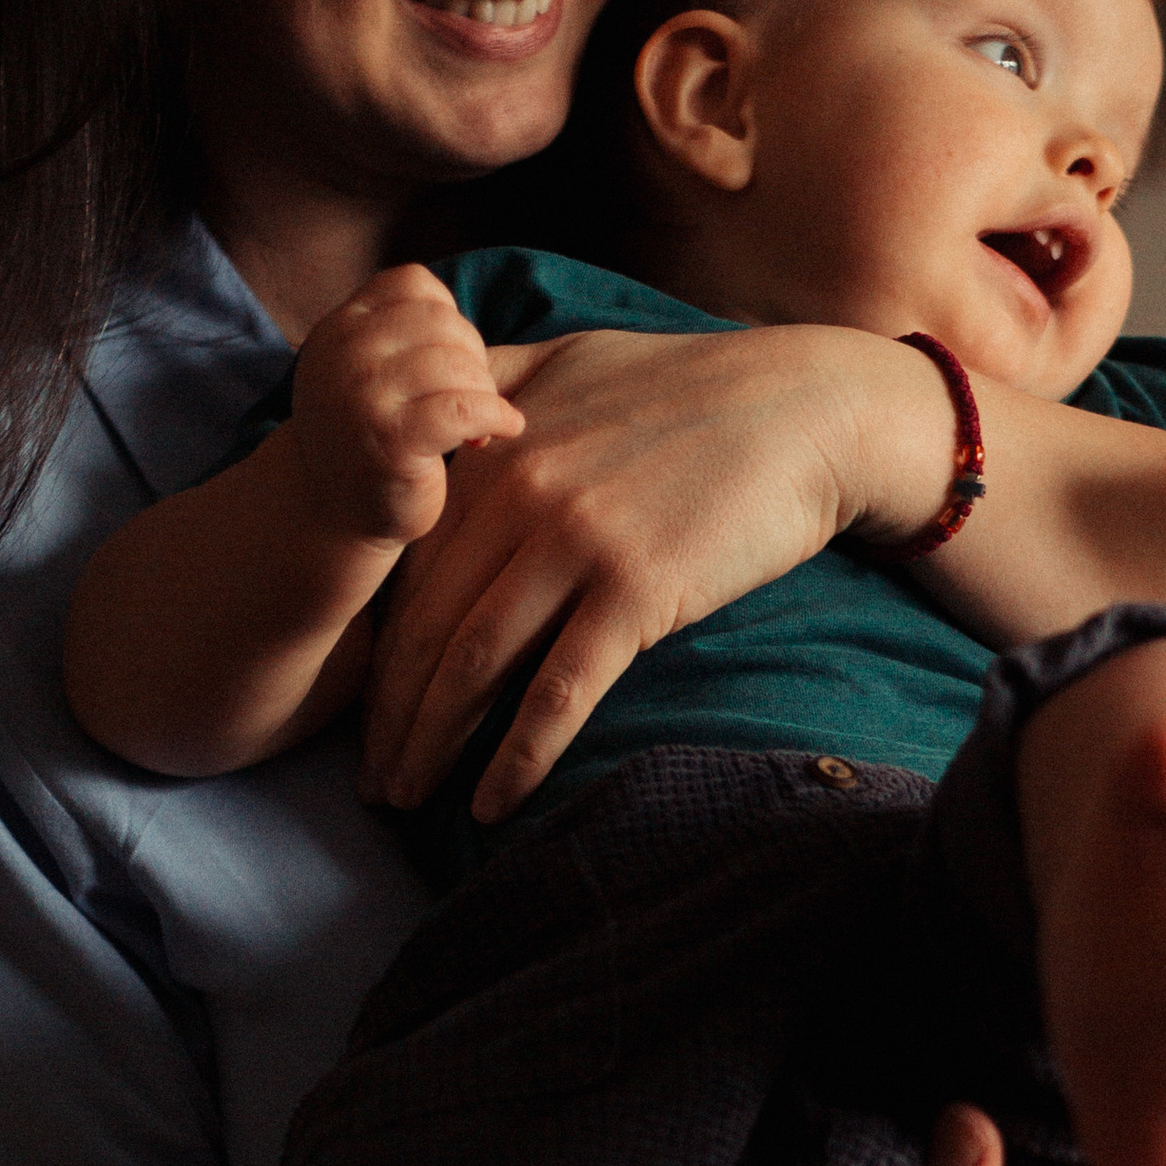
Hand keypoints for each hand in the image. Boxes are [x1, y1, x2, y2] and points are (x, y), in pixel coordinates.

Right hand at [288, 265, 528, 551]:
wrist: (331, 515)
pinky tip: (502, 431)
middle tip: (472, 400)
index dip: (447, 316)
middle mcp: (343, 355)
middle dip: (473, 360)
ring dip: (485, 394)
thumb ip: (400, 336)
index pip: (412, 284)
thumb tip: (471, 331)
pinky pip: (468, 409)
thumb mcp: (366, 371)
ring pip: (459, 365)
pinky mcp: (393, 439)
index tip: (451, 360)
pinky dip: (497, 418)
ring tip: (480, 424)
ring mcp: (363, 396)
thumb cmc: (367, 440)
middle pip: (443, 324)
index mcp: (337, 329)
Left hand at [359, 322, 945, 819]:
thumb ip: (488, 386)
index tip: (359, 712)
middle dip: (388, 717)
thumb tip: (431, 411)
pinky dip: (518, 755)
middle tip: (370, 783)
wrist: (806, 407)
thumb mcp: (569, 360)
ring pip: (475, 665)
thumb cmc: (690, 388)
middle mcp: (518, 495)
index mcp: (490, 450)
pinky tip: (492, 806)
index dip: (375, 652)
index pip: (404, 571)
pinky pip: (559, 690)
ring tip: (408, 801)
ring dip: (432, 745)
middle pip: (426, 628)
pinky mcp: (638, 589)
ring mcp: (576, 543)